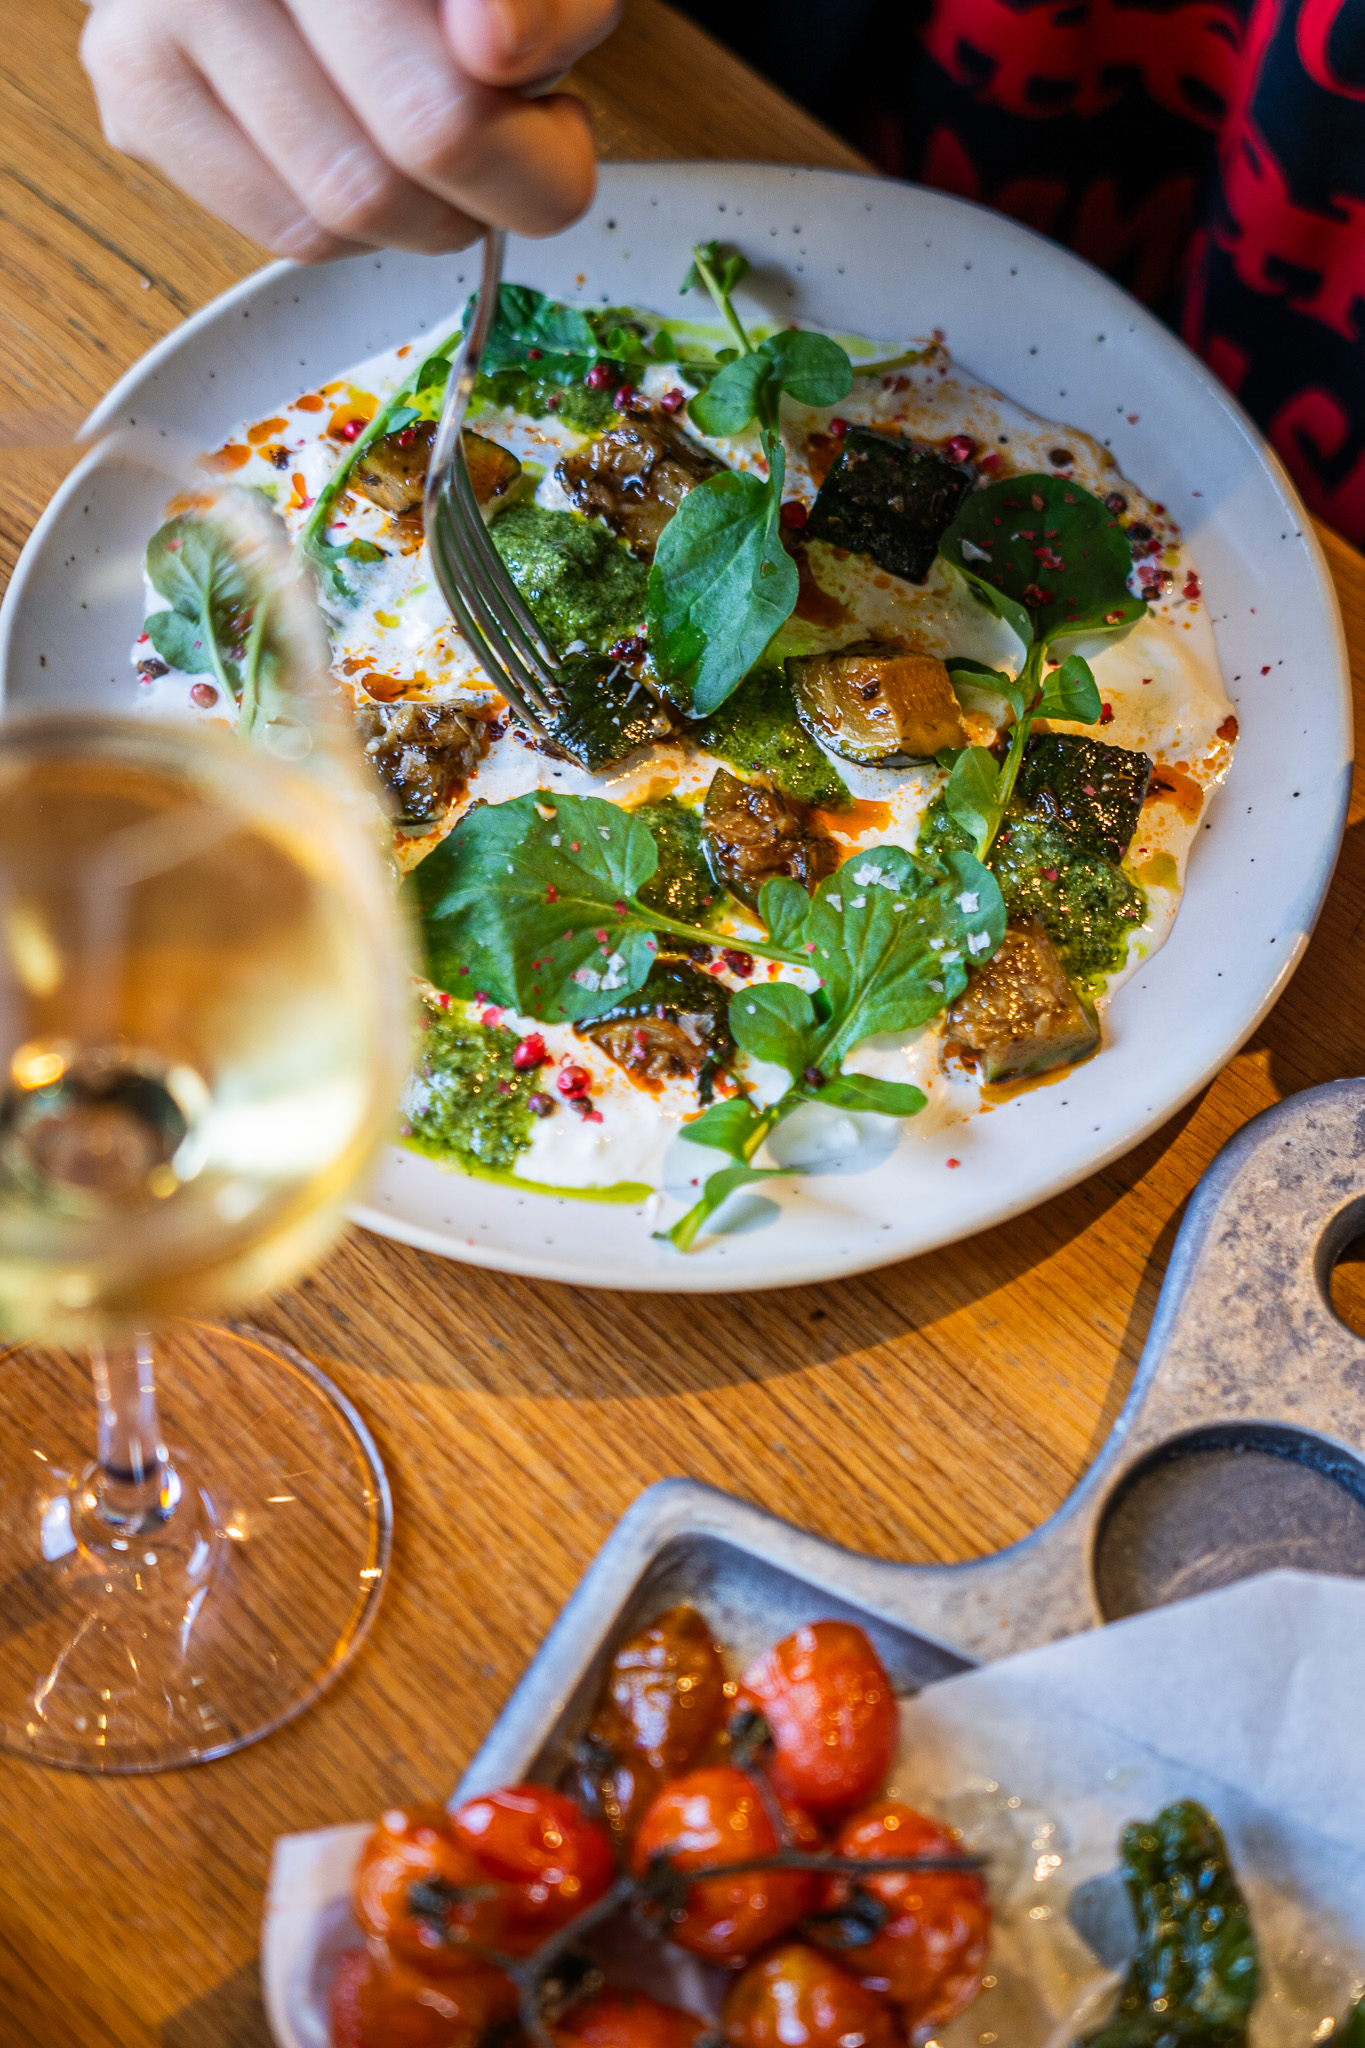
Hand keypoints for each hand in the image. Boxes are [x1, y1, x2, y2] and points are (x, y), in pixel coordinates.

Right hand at [81, 0, 619, 260]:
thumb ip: (546, 11)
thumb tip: (492, 47)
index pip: (441, 113)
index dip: (531, 155)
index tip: (559, 124)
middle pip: (383, 173)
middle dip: (480, 196)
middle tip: (508, 146)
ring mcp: (159, 10)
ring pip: (329, 214)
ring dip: (418, 217)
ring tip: (432, 136)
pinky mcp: (134, 79)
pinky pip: (279, 225)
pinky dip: (349, 221)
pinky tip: (367, 148)